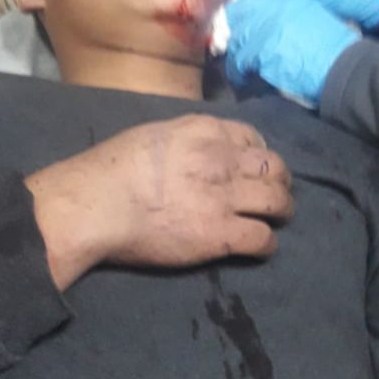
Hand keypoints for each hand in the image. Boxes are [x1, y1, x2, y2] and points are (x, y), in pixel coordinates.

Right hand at [24, 115, 292, 288]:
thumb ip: (183, 139)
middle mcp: (223, 160)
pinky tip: (260, 247)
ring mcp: (225, 198)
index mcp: (204, 131)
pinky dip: (267, 245)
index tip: (255, 166)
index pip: (251, 137)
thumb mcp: (153, 134)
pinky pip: (263, 239)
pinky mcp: (222, 235)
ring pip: (278, 202)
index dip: (259, 154)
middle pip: (274, 168)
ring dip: (282, 211)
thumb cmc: (110, 169)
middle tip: (274, 194)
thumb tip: (193, 150)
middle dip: (279, 181)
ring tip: (277, 219)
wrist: (96, 204)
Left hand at [225, 0, 359, 104]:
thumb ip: (283, 13)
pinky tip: (244, 79)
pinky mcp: (260, 49)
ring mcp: (264, 26)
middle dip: (236, 35)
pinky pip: (238, 62)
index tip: (240, 29)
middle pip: (237, 17)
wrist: (340, 65)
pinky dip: (239, 72)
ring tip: (241, 68)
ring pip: (236, 40)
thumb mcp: (309, 14)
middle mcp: (272, 5)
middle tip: (239, 50)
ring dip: (238, 56)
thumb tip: (258, 25)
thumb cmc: (331, 45)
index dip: (241, 16)